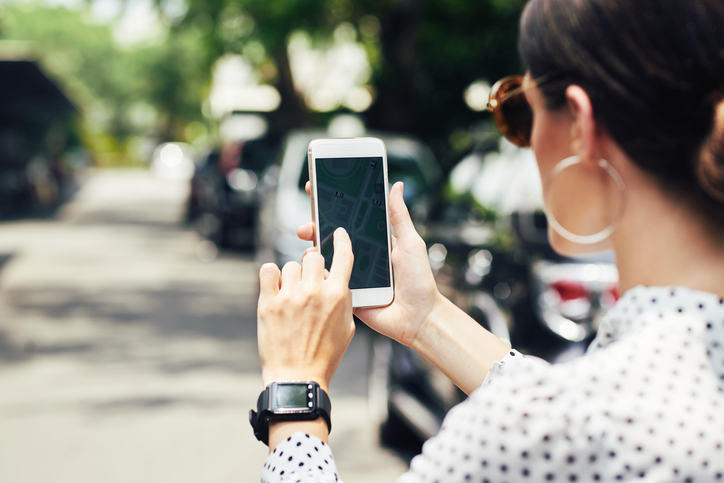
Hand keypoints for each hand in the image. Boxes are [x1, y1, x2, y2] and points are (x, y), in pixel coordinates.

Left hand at [257, 228, 355, 391]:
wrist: (298, 378)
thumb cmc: (324, 356)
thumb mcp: (347, 328)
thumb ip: (344, 300)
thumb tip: (336, 282)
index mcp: (338, 296)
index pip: (343, 256)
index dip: (341, 240)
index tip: (337, 233)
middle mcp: (315, 291)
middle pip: (313, 257)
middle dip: (312, 267)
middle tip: (308, 282)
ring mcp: (290, 295)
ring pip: (290, 266)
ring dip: (291, 278)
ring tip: (291, 298)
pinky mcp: (268, 302)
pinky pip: (268, 270)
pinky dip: (271, 276)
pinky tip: (275, 288)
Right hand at [298, 181, 441, 348]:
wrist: (419, 318)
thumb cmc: (420, 281)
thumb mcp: (411, 243)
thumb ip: (399, 216)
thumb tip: (395, 186)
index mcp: (373, 241)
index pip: (350, 219)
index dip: (332, 205)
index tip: (316, 190)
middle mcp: (359, 256)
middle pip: (331, 237)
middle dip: (314, 227)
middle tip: (307, 226)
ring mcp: (351, 275)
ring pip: (325, 259)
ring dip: (313, 251)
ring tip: (311, 248)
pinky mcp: (346, 293)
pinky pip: (328, 282)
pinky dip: (318, 275)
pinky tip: (314, 269)